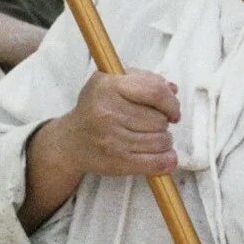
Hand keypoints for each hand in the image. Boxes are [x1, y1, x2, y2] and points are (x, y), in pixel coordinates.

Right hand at [54, 69, 179, 176]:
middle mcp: (108, 113)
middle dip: (163, 122)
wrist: (71, 141)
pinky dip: (167, 160)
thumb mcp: (111, 82)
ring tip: (151, 137)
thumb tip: (172, 89)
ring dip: (163, 140)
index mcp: (108, 86)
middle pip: (160, 119)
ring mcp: (113, 140)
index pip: (155, 92)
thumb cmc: (96, 108)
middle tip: (151, 123)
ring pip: (161, 140)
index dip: (171, 102)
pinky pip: (156, 163)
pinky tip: (165, 156)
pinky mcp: (117, 162)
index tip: (172, 110)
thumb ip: (143, 80)